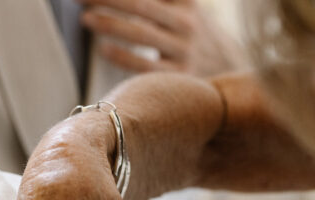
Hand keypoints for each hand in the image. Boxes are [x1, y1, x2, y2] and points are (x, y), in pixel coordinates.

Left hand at [79, 0, 248, 76]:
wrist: (228, 71)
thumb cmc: (190, 33)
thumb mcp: (182, 8)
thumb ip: (160, 0)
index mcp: (186, 1)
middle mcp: (187, 22)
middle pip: (140, 5)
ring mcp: (184, 51)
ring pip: (142, 34)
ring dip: (110, 24)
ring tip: (85, 18)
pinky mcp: (179, 78)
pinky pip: (146, 67)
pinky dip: (123, 56)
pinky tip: (103, 49)